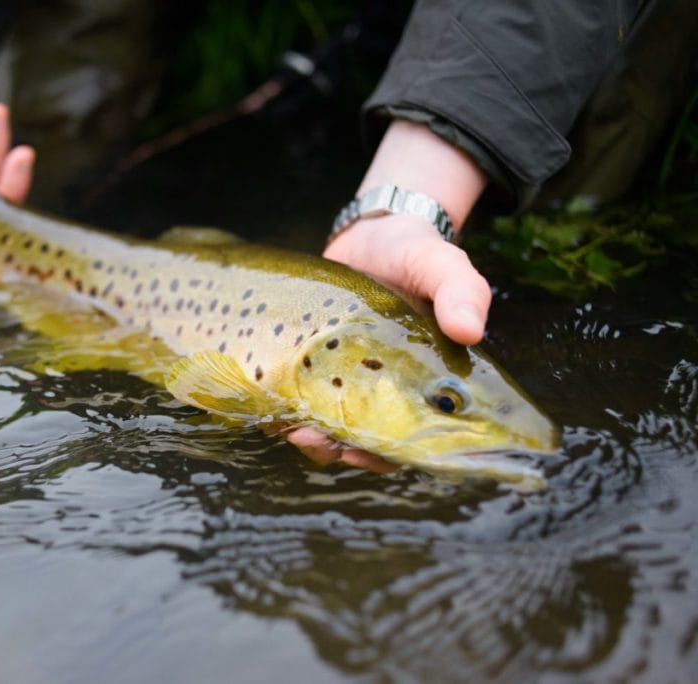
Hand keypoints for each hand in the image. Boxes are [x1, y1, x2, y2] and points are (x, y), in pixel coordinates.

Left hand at [285, 118, 491, 469]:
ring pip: (326, 428)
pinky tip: (267, 408)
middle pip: (363, 442)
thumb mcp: (441, 265)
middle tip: (312, 437)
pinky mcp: (311, 366)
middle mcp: (384, 390)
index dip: (388, 455)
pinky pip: (296, 401)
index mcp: (424, 383)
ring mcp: (344, 380)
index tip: (363, 452)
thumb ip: (461, 291)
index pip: (411, 438)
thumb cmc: (415, 254)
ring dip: (307, 436)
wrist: (370, 236)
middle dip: (337, 448)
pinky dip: (281, 411)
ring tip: (288, 426)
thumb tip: (471, 330)